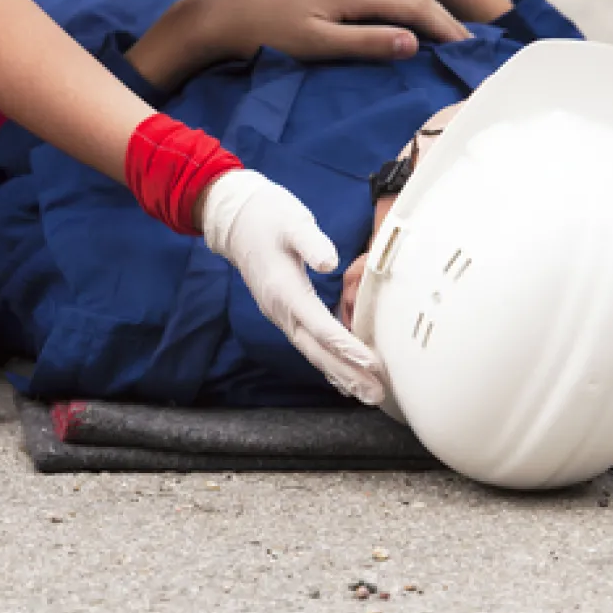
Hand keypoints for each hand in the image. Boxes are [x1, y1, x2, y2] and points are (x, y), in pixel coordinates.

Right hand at [199, 170, 384, 404]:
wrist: (237, 219)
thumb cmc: (269, 217)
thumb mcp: (292, 222)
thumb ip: (311, 242)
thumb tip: (329, 262)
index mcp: (284, 290)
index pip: (319, 325)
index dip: (345, 346)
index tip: (371, 363)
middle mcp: (281, 310)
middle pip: (317, 350)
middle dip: (347, 374)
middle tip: (376, 394)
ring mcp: (281, 314)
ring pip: (313, 352)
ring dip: (340, 375)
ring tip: (367, 395)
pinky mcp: (286, 312)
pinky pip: (308, 345)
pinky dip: (327, 364)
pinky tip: (342, 379)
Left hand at [221, 0, 512, 22]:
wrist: (224, 9)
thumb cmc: (267, 33)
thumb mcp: (318, 45)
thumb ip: (366, 43)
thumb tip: (412, 44)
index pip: (412, 5)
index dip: (441, 27)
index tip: (463, 50)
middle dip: (439, 15)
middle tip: (463, 42)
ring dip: (422, 1)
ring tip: (441, 27)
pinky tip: (401, 6)